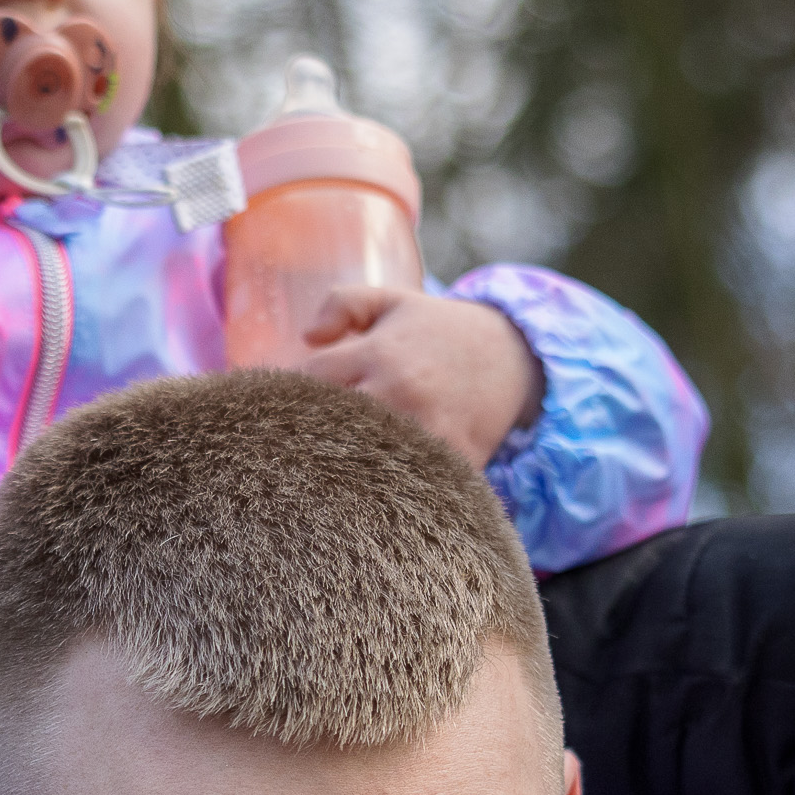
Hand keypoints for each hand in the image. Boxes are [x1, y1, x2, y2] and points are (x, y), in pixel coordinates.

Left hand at [287, 287, 542, 471]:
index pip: (308, 381)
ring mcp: (429, 430)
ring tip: (325, 477)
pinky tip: (371, 493)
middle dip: (306, 440)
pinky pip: (409, 484)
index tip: (280, 410)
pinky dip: (389, 491)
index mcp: (378, 353)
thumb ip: (342, 304)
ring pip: (362, 464)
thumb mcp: (392, 301)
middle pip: (328, 429)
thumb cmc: (440, 332)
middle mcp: (400, 392)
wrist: (514, 356)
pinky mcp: (456, 461)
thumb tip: (307, 337)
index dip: (288, 397)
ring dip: (342, 471)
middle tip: (290, 452)